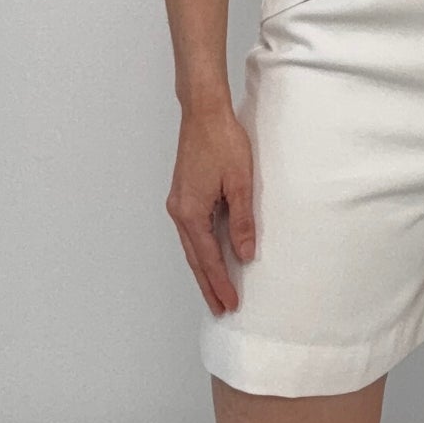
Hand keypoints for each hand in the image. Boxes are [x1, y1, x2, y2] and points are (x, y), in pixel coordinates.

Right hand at [166, 99, 254, 314]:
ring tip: (216, 291)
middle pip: (194, 258)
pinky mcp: (184, 195)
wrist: (204, 113)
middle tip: (221, 309)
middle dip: (208, 285)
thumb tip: (244, 254)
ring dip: (203, 270)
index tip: (230, 303)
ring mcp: (179, 203)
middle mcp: (179, 211)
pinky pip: (192, 232)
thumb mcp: (241, 183)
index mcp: (191, 212)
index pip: (208, 258)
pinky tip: (211, 257)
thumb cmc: (222, 141)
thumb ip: (242, 221)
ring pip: (192, 247)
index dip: (220, 283)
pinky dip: (201, 250)